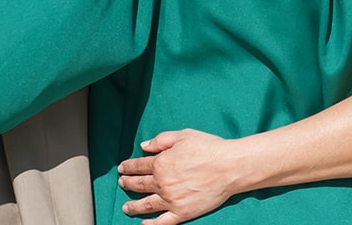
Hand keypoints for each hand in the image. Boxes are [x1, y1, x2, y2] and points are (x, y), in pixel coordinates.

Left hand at [116, 129, 245, 224]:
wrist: (230, 167)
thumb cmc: (209, 148)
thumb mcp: (183, 136)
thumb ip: (161, 140)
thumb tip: (144, 146)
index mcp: (161, 163)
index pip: (138, 165)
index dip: (128, 166)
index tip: (122, 168)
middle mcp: (162, 183)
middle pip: (138, 184)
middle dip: (127, 184)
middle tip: (122, 184)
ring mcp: (171, 200)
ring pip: (146, 205)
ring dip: (133, 206)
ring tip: (126, 207)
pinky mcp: (182, 212)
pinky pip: (162, 222)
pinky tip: (143, 224)